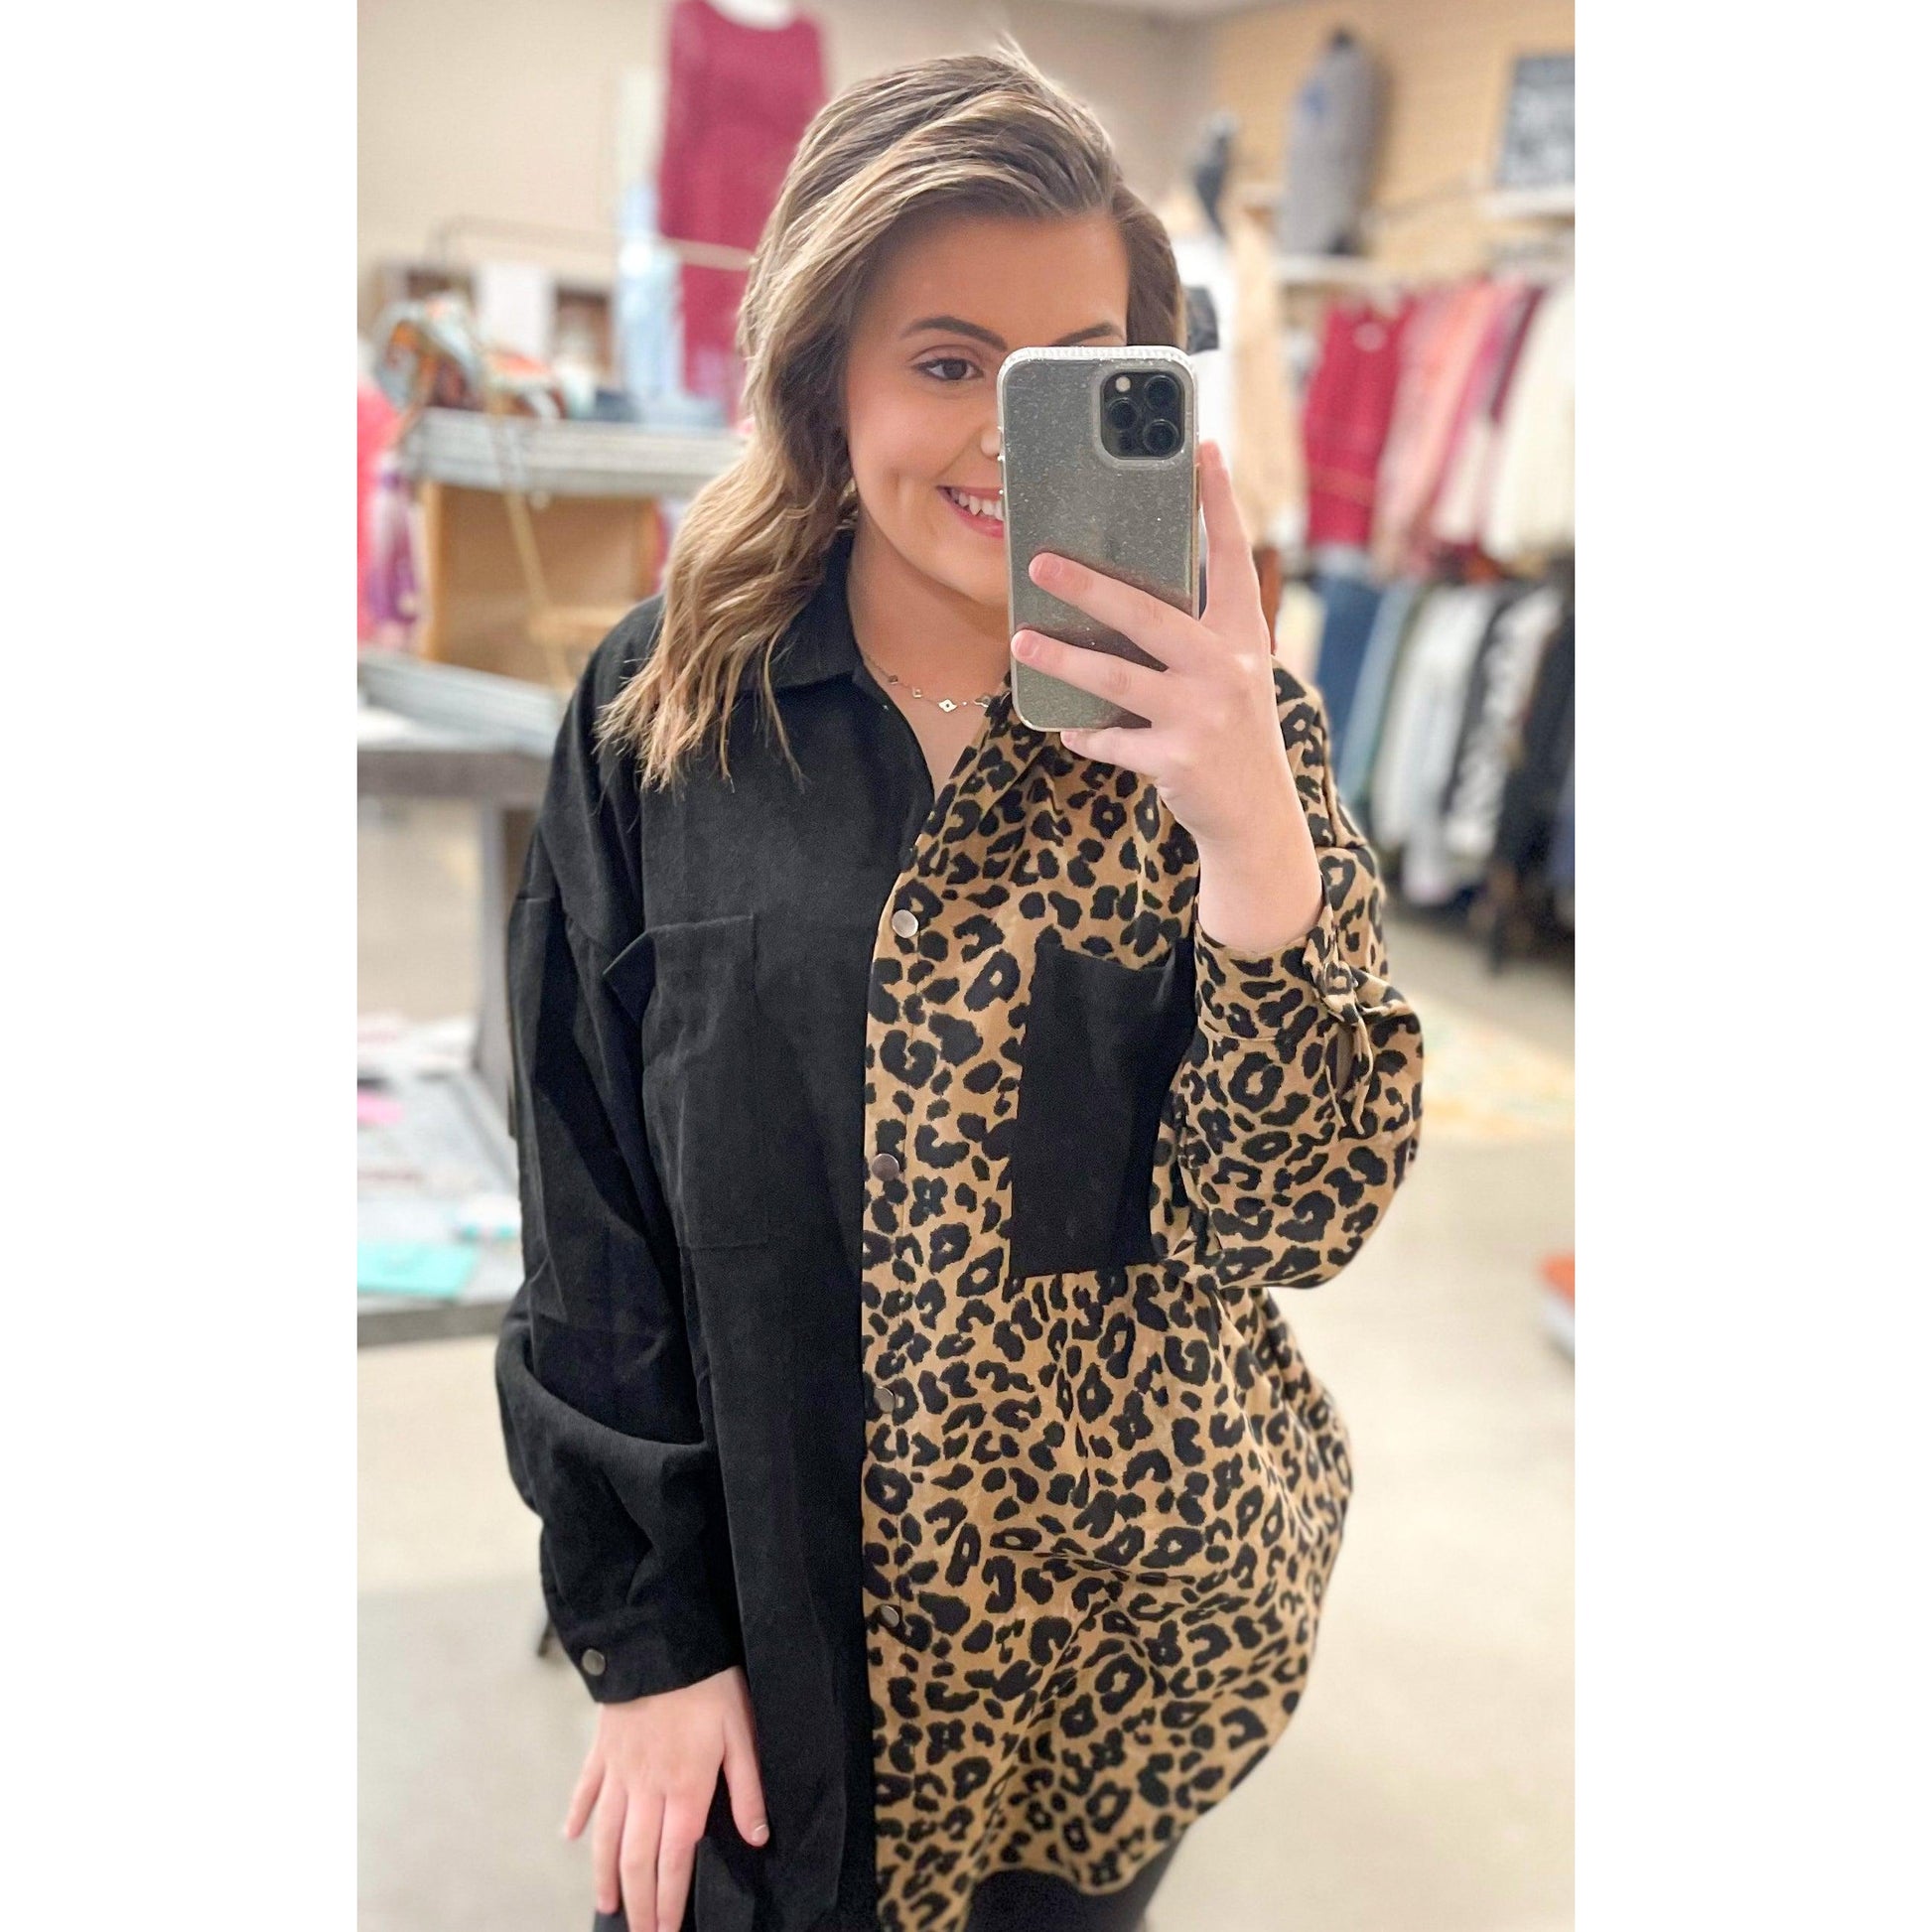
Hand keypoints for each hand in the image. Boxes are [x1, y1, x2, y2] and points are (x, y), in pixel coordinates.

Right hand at [562, 1663, 767, 1931]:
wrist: (659, 1642)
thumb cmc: (709, 1685)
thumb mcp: (741, 1733)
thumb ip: (748, 1789)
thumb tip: (757, 1837)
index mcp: (686, 1789)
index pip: (676, 1860)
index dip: (671, 1900)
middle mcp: (647, 1790)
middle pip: (637, 1860)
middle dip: (639, 1903)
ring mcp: (619, 1772)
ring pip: (606, 1836)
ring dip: (604, 1875)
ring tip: (608, 1906)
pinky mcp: (602, 1749)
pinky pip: (586, 1790)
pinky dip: (577, 1816)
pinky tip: (570, 1838)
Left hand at [1011, 440, 1324, 952]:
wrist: (1256, 816)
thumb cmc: (1230, 730)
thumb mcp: (1229, 673)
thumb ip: (1192, 633)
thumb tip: (1116, 594)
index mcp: (1241, 636)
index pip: (1231, 557)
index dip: (1219, 502)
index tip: (1203, 448)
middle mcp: (1226, 668)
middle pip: (1149, 615)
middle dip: (1090, 587)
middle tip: (1040, 564)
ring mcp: (1203, 716)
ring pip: (1116, 678)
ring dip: (1063, 660)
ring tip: (1021, 644)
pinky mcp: (1178, 760)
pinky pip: (1114, 740)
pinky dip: (1088, 735)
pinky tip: (1069, 730)